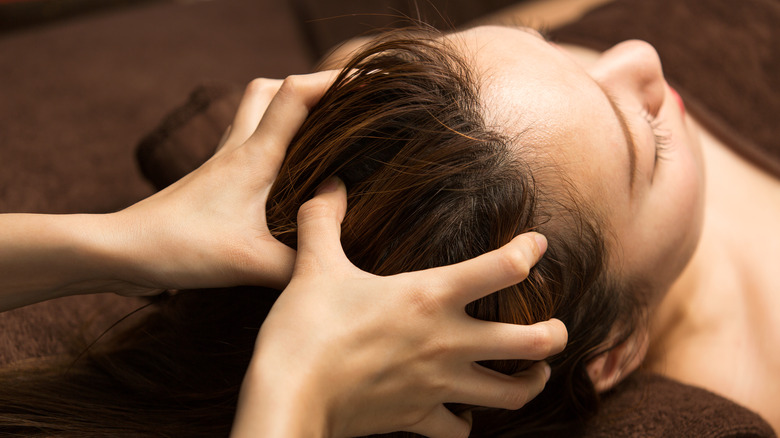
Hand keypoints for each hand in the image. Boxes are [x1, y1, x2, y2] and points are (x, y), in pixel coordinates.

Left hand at [106, 71, 336, 293]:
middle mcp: (236, 149)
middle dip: (306, 88)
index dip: (332, 80)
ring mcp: (220, 163)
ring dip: (284, 112)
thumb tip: (334, 264)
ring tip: (316, 138)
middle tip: (337, 109)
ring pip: (253, 114)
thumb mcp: (252, 263)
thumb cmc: (182, 247)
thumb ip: (301, 262)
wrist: (123, 251)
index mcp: (254, 156)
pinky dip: (268, 145)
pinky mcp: (210, 182)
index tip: (366, 82)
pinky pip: (243, 146)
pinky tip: (281, 179)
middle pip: (269, 90)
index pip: (295, 95)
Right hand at [231, 178, 567, 437]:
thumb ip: (323, 219)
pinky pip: (457, 431)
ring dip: (530, 383)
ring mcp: (438, 384)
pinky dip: (465, 424)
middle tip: (556, 328)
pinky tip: (462, 414)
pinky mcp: (418, 419)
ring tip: (534, 372)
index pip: (503, 267)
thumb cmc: (305, 329)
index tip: (537, 245)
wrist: (288, 397)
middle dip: (555, 335)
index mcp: (430, 295)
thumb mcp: (314, 265)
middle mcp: (447, 341)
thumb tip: (329, 184)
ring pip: (512, 394)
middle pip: (533, 342)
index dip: (529, 251)